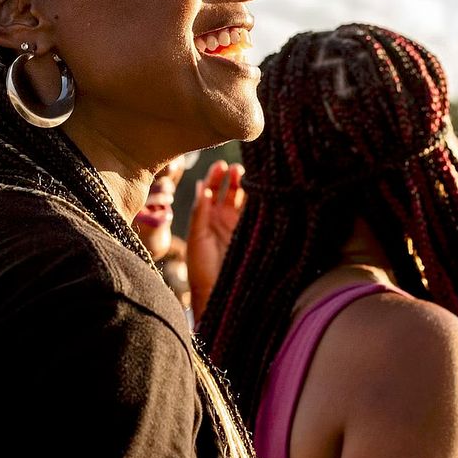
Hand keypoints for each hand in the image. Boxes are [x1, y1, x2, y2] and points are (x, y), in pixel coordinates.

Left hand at [186, 161, 244, 319]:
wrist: (218, 292)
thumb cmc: (202, 268)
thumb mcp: (197, 238)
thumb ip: (200, 213)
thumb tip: (203, 187)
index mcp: (206, 219)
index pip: (211, 192)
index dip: (215, 178)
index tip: (220, 165)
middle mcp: (223, 220)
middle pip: (229, 192)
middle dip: (232, 178)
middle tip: (236, 167)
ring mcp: (238, 226)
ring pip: (243, 201)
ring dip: (245, 187)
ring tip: (248, 173)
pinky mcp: (252, 234)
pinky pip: (256, 215)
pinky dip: (258, 202)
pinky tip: (260, 190)